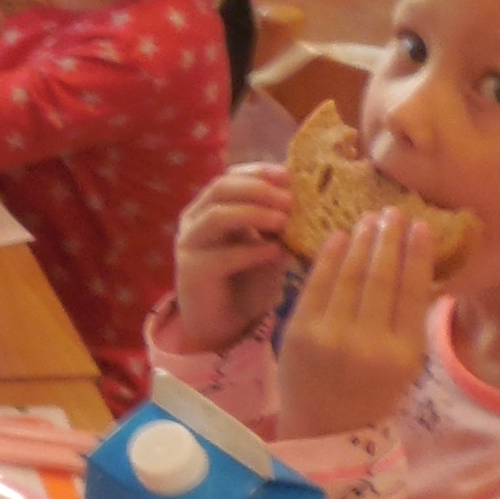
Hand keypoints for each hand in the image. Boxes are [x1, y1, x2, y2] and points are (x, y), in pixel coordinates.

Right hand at [174, 165, 291, 350]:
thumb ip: (279, 225)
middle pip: (221, 188)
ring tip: (284, 221)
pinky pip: (221, 255)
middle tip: (290, 200)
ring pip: (217, 216)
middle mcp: (195, 220)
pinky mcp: (191, 271)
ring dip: (253, 214)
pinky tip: (276, 252)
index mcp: (211, 207)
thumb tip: (310, 201)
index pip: (232, 176)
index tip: (291, 175)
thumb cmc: (248, 284)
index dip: (260, 171)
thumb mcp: (269, 247)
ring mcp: (189, 244)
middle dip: (258, 189)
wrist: (223, 326)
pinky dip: (252, 251)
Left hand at [278, 211, 435, 439]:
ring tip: (369, 219)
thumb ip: (409, 320)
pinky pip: (316, 285)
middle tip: (394, 211)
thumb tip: (414, 264)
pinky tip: (337, 236)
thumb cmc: (371, 395)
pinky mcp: (299, 332)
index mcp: (403, 353)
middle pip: (381, 277)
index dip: (417, 254)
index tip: (421, 225)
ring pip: (349, 276)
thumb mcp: (405, 365)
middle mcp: (368, 343)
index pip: (413, 291)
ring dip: (360, 241)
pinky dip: (327, 257)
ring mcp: (330, 336)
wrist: (322, 429)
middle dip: (388, 239)